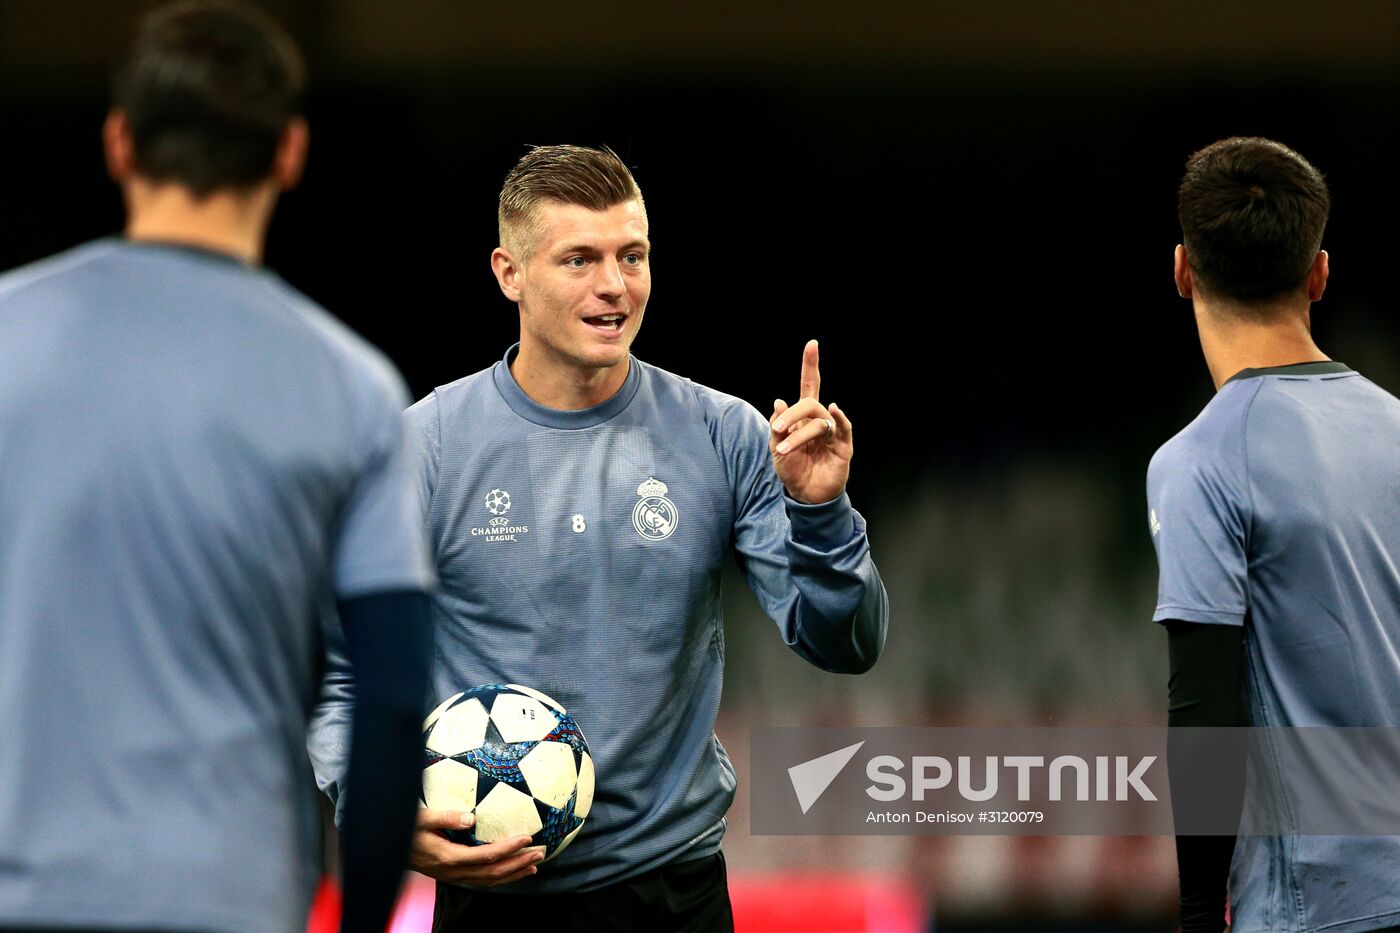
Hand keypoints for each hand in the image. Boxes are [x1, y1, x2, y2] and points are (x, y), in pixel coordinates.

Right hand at [408, 809, 541, 885]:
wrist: (388, 848)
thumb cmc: (405, 829)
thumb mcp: (422, 818)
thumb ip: (445, 816)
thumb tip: (470, 817)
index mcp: (449, 857)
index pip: (487, 855)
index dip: (509, 848)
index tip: (527, 837)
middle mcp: (454, 871)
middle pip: (494, 872)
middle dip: (518, 863)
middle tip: (539, 853)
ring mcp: (454, 876)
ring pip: (490, 880)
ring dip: (513, 873)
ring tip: (534, 866)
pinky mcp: (453, 875)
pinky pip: (482, 880)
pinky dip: (501, 877)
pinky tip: (512, 871)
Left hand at [770, 339, 852, 503]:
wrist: (805, 496)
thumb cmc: (793, 470)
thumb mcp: (776, 449)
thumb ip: (778, 426)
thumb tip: (779, 400)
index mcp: (803, 417)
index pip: (809, 386)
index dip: (810, 366)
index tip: (812, 345)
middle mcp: (819, 420)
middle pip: (808, 403)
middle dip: (791, 413)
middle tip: (777, 430)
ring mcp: (832, 432)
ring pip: (818, 420)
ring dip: (799, 433)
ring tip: (785, 448)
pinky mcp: (843, 446)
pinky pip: (842, 427)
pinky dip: (838, 417)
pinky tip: (832, 410)